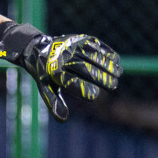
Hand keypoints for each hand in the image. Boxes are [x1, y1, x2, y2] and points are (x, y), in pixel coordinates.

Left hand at [0, 21, 121, 121]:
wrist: (38, 49)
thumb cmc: (46, 75)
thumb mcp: (46, 89)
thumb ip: (55, 103)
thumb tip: (63, 119)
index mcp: (53, 72)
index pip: (71, 82)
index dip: (85, 90)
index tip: (95, 95)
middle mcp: (62, 58)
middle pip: (85, 69)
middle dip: (102, 78)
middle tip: (114, 85)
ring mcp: (71, 46)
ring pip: (93, 55)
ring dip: (108, 64)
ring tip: (119, 73)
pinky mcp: (78, 38)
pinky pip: (96, 44)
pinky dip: (107, 52)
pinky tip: (116, 60)